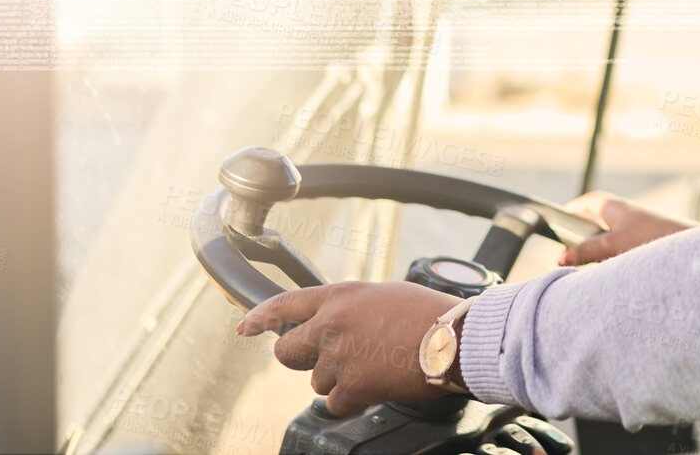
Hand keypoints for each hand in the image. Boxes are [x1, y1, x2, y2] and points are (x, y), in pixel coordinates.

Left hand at [235, 281, 462, 416]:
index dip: (260, 317)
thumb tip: (340, 326)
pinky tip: (377, 385)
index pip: (285, 305)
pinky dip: (354, 399)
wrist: (454, 340)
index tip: (245, 327)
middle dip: (300, 358)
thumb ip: (352, 309)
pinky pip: (336, 402)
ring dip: (339, 379)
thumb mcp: (384, 296)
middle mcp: (331, 326)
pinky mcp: (352, 386)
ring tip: (374, 366)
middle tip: (326, 359)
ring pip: (317, 381)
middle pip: (286, 351)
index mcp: (340, 297)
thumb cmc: (430, 314)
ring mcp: (339, 358)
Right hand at [559, 191, 695, 265]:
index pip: (590, 203)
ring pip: (612, 241)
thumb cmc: (654, 239)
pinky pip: (625, 253)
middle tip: (569, 251)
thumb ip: (586, 252)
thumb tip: (560, 258)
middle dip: (584, 236)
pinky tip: (613, 276)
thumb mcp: (613, 246)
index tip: (560, 220)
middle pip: (599, 223)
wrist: (694, 253)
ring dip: (601, 253)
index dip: (574, 210)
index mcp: (617, 208)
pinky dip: (615, 262)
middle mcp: (628, 217)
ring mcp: (639, 232)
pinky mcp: (649, 248)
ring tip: (588, 267)